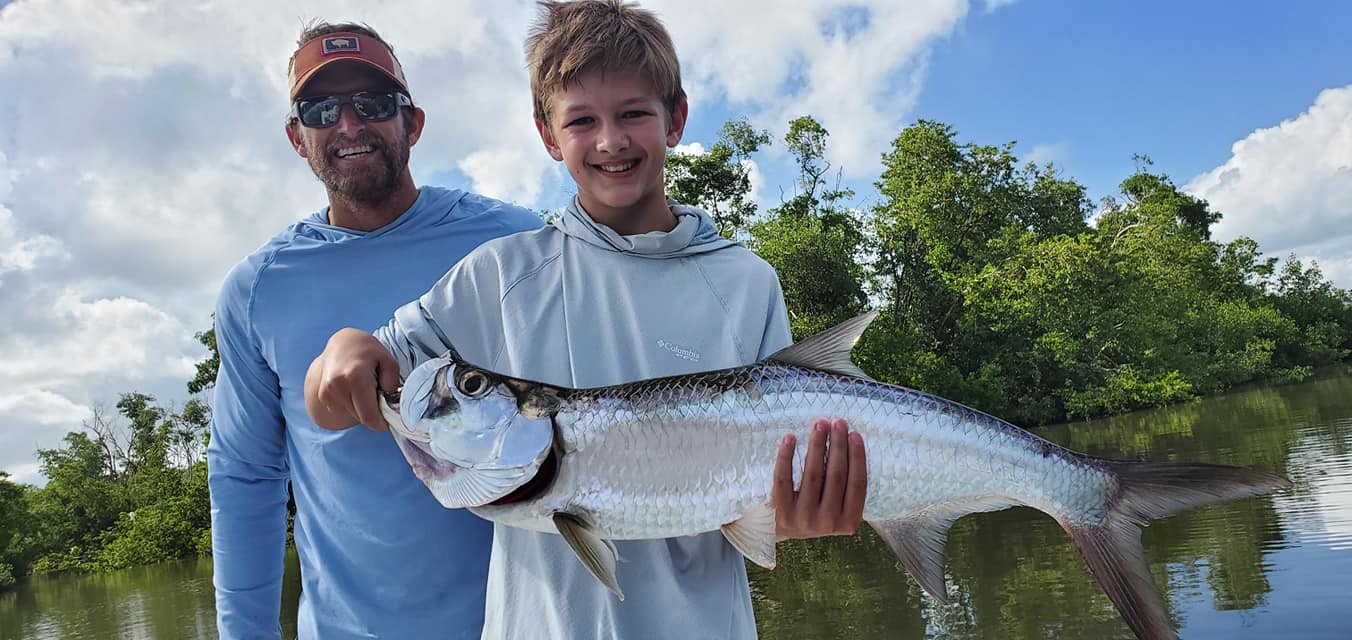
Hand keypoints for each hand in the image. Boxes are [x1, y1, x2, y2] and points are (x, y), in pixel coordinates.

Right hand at [304, 328, 400, 431]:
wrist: (343, 343)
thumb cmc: (369, 352)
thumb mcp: (389, 361)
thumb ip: (392, 384)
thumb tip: (391, 406)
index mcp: (355, 377)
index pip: (369, 416)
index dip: (382, 424)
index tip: (390, 422)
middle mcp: (337, 386)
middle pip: (362, 417)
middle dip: (375, 413)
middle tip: (381, 398)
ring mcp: (327, 392)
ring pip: (353, 415)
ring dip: (364, 409)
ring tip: (367, 390)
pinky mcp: (323, 396)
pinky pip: (344, 410)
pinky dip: (354, 406)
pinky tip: (356, 390)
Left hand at [772, 418, 866, 539]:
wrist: (777, 532)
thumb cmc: (813, 512)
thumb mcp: (836, 509)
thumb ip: (844, 488)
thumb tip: (850, 443)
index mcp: (848, 522)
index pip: (857, 485)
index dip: (857, 457)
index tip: (855, 434)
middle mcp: (827, 522)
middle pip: (836, 476)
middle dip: (838, 445)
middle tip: (838, 423)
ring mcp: (802, 518)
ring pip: (812, 475)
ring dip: (817, 445)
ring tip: (820, 424)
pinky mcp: (779, 512)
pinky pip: (784, 478)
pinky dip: (786, 456)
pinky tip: (791, 437)